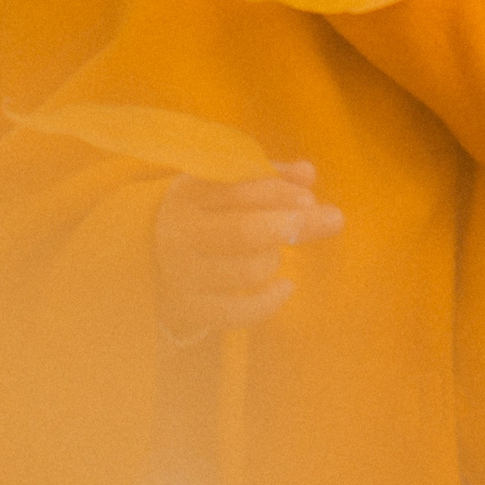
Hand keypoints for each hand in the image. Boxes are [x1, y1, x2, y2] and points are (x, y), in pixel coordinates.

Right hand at [153, 159, 345, 340]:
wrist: (149, 263)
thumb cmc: (202, 217)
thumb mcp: (224, 189)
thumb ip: (267, 177)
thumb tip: (308, 173)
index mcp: (188, 194)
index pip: (237, 188)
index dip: (279, 192)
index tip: (310, 199)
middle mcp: (181, 233)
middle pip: (244, 231)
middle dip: (294, 224)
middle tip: (335, 220)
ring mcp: (183, 274)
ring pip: (248, 270)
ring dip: (274, 260)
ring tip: (274, 254)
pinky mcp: (190, 309)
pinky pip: (240, 312)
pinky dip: (270, 301)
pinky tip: (286, 287)